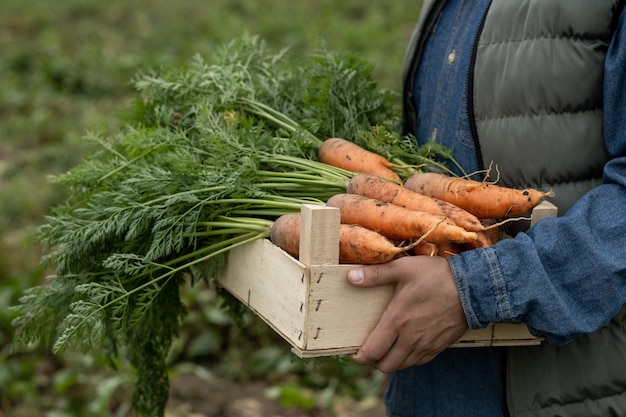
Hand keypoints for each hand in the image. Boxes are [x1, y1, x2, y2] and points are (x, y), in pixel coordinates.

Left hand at [348, 255, 467, 372]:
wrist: (472, 288)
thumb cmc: (436, 276)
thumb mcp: (403, 269)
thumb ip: (375, 275)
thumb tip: (351, 278)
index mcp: (397, 322)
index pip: (372, 352)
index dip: (359, 357)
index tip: (354, 352)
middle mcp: (410, 339)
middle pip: (385, 366)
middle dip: (375, 361)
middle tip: (372, 347)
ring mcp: (426, 346)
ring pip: (402, 366)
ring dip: (392, 360)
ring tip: (388, 346)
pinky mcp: (439, 347)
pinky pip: (418, 362)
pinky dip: (409, 359)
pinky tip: (407, 345)